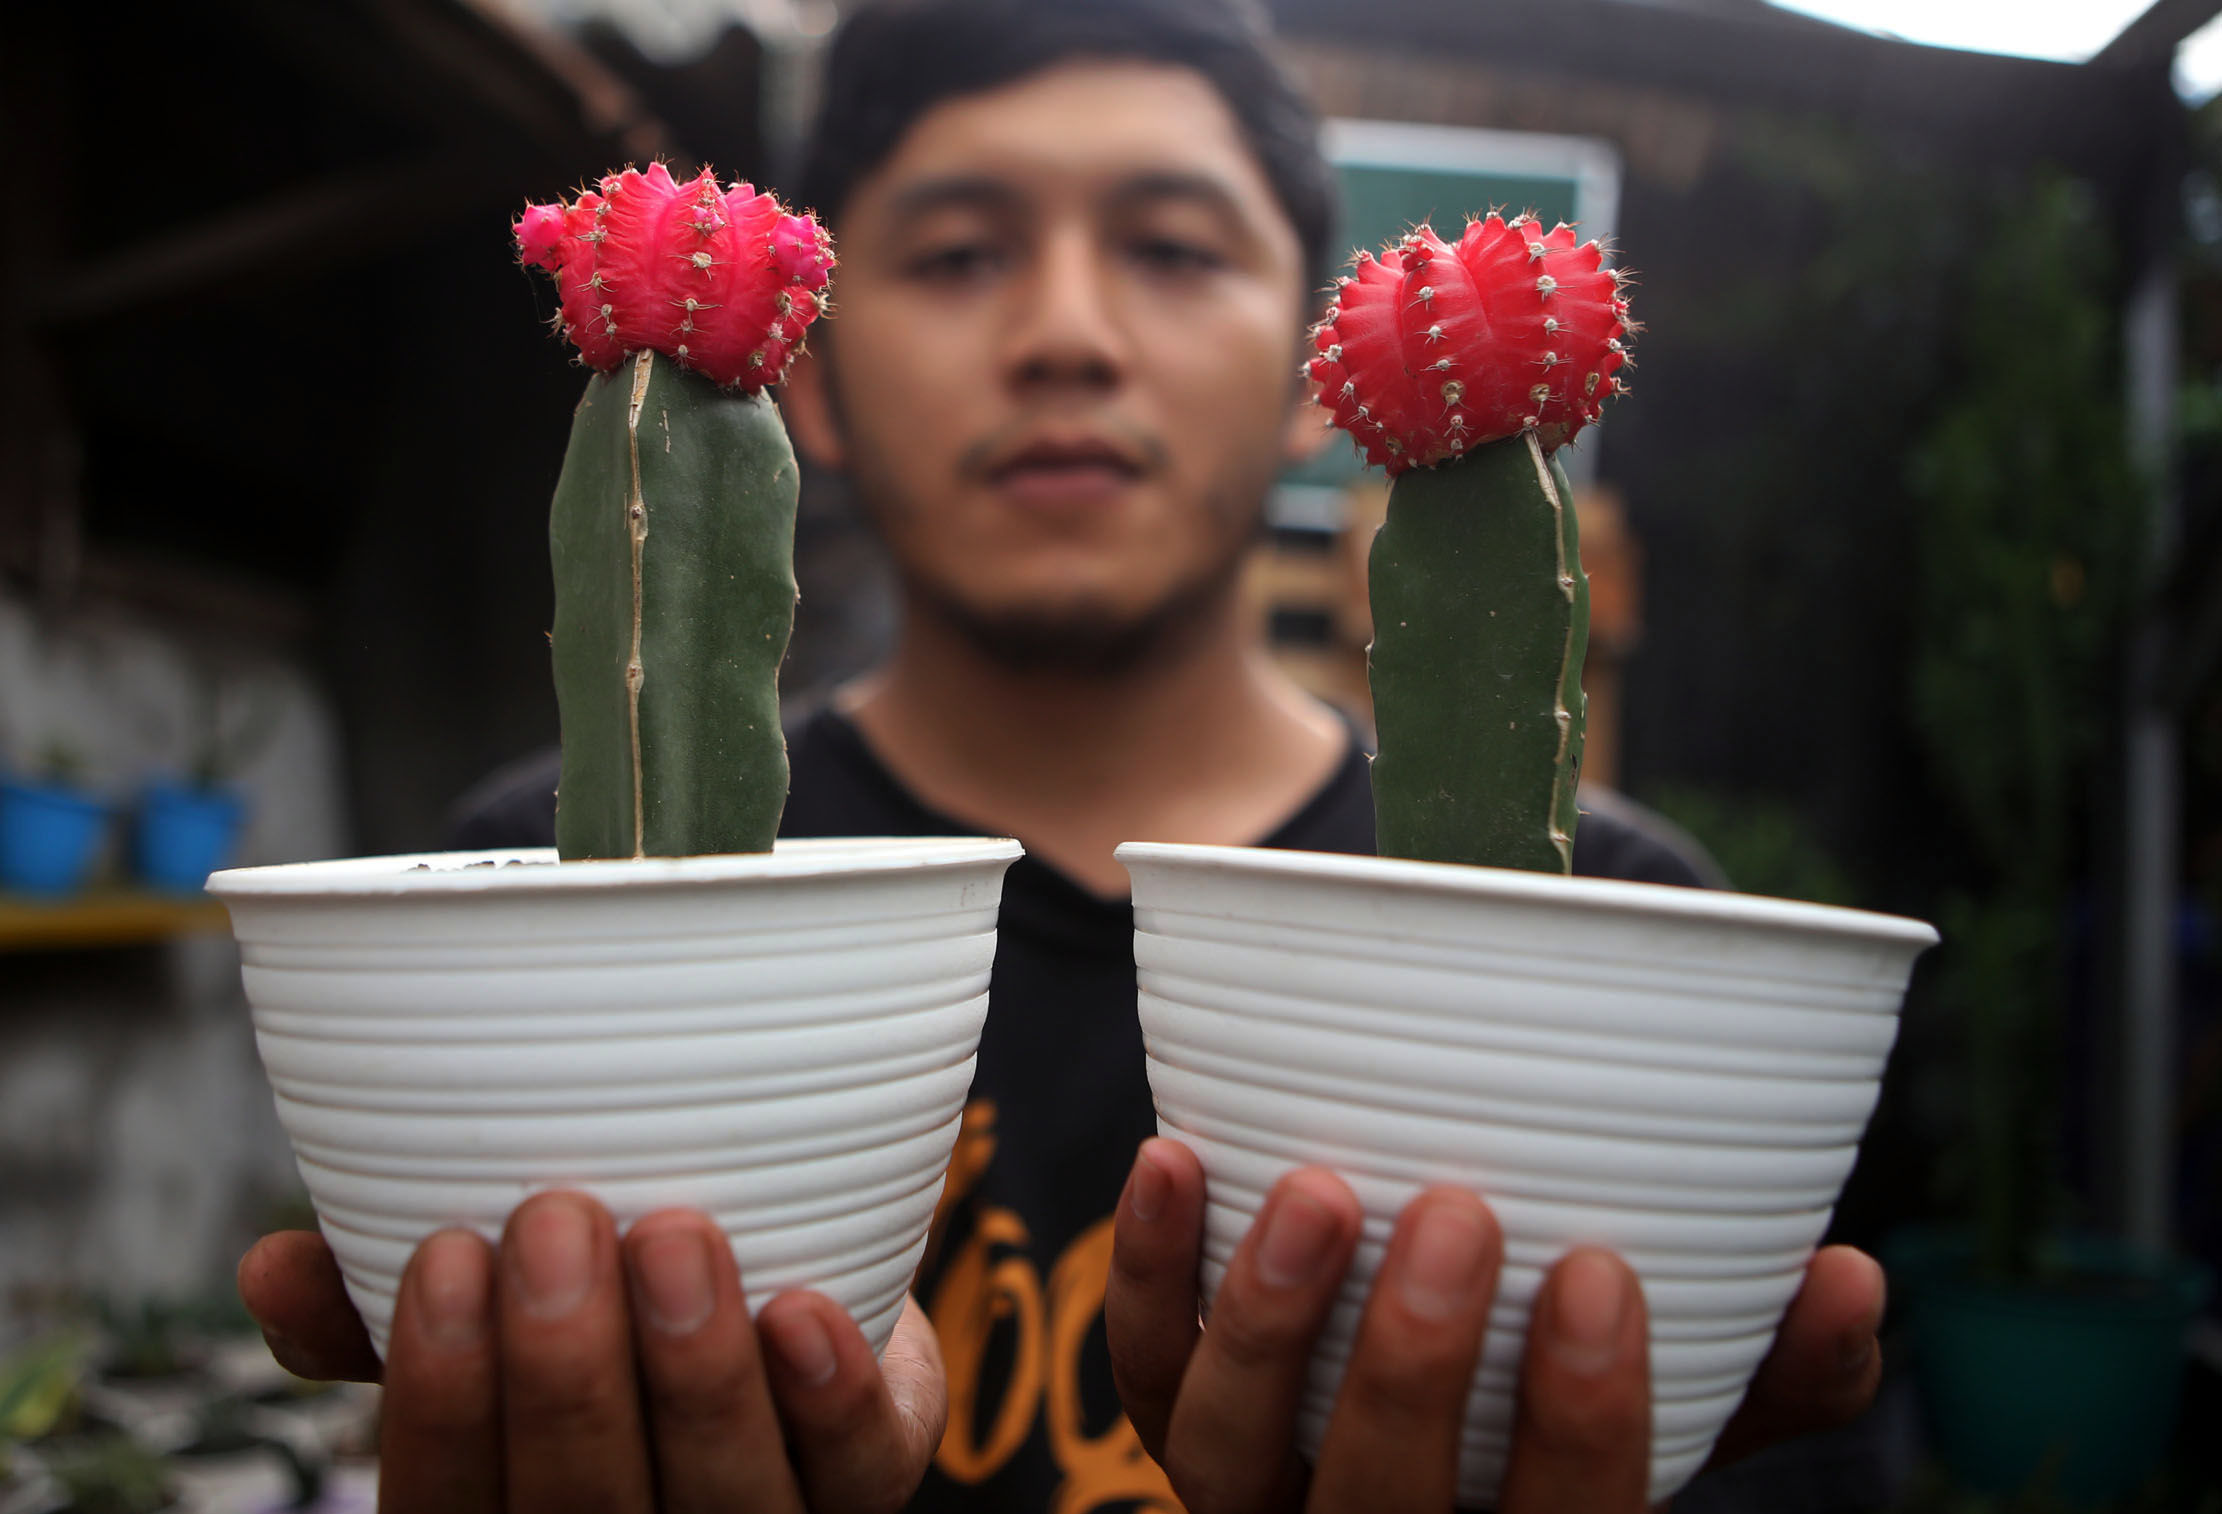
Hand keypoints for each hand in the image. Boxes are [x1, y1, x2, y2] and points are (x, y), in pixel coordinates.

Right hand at [236, 1191, 945, 1512]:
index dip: (439, 1402)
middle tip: (556, 1219)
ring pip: (723, 1500)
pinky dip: (830, 1398)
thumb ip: (378, 1298)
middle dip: (567, 1374)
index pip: (448, 1507)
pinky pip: (859, 1470)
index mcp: (508, 1512)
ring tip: (675, 1234)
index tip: (445, 1256)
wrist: (786, 1276)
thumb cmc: (595, 1305)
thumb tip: (272, 1268)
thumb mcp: (487, 1305)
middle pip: (584, 1512)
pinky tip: (804, 1313)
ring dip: (694, 1373)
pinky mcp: (867, 1479)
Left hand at [1104, 1138, 1884, 1512]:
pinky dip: (1148, 1270)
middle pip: (1380, 1507)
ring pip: (1224, 1454)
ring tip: (1320, 1189)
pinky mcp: (1171, 1411)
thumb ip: (1776, 1362)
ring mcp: (1257, 1490)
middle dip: (1414, 1371)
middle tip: (1460, 1215)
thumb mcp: (1688, 1395)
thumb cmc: (1573, 1395)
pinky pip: (1138, 1366)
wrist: (1434, 1391)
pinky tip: (1174, 1156)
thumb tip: (1854, 1285)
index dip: (1581, 1428)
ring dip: (1268, 1325)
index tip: (1602, 1279)